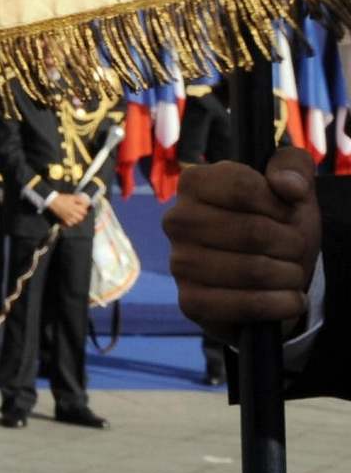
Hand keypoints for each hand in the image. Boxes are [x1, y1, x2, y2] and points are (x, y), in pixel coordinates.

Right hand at [48, 191, 89, 228]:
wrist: (53, 201)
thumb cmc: (62, 199)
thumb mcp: (71, 197)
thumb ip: (79, 199)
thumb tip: (85, 202)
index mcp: (75, 207)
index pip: (84, 212)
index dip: (84, 210)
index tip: (82, 208)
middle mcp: (72, 213)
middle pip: (81, 218)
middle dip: (81, 215)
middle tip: (79, 213)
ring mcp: (68, 217)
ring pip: (76, 222)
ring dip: (77, 219)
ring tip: (75, 216)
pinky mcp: (64, 219)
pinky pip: (69, 224)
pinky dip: (71, 223)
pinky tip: (70, 220)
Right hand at [164, 147, 321, 332]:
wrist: (267, 273)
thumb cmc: (276, 222)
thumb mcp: (290, 186)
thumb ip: (293, 167)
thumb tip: (288, 186)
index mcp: (193, 183)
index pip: (243, 187)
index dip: (280, 204)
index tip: (287, 214)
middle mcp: (176, 220)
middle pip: (252, 232)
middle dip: (290, 243)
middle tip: (295, 248)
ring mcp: (179, 263)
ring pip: (252, 270)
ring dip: (289, 275)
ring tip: (292, 272)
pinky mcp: (190, 302)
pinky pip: (242, 305)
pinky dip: (279, 304)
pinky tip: (289, 299)